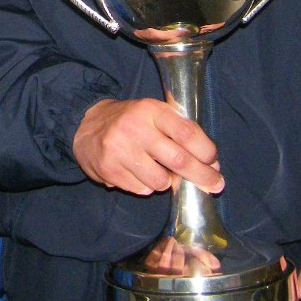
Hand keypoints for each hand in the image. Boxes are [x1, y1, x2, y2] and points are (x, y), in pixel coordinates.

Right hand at [72, 98, 222, 195]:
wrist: (85, 126)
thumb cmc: (131, 121)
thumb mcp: (153, 114)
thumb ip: (180, 132)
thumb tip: (211, 164)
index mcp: (151, 110)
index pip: (186, 132)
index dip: (205, 151)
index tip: (214, 162)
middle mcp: (135, 128)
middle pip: (178, 160)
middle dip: (202, 176)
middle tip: (215, 185)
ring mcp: (120, 150)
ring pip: (160, 181)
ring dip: (167, 182)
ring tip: (158, 170)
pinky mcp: (109, 169)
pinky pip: (141, 190)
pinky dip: (146, 186)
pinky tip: (138, 172)